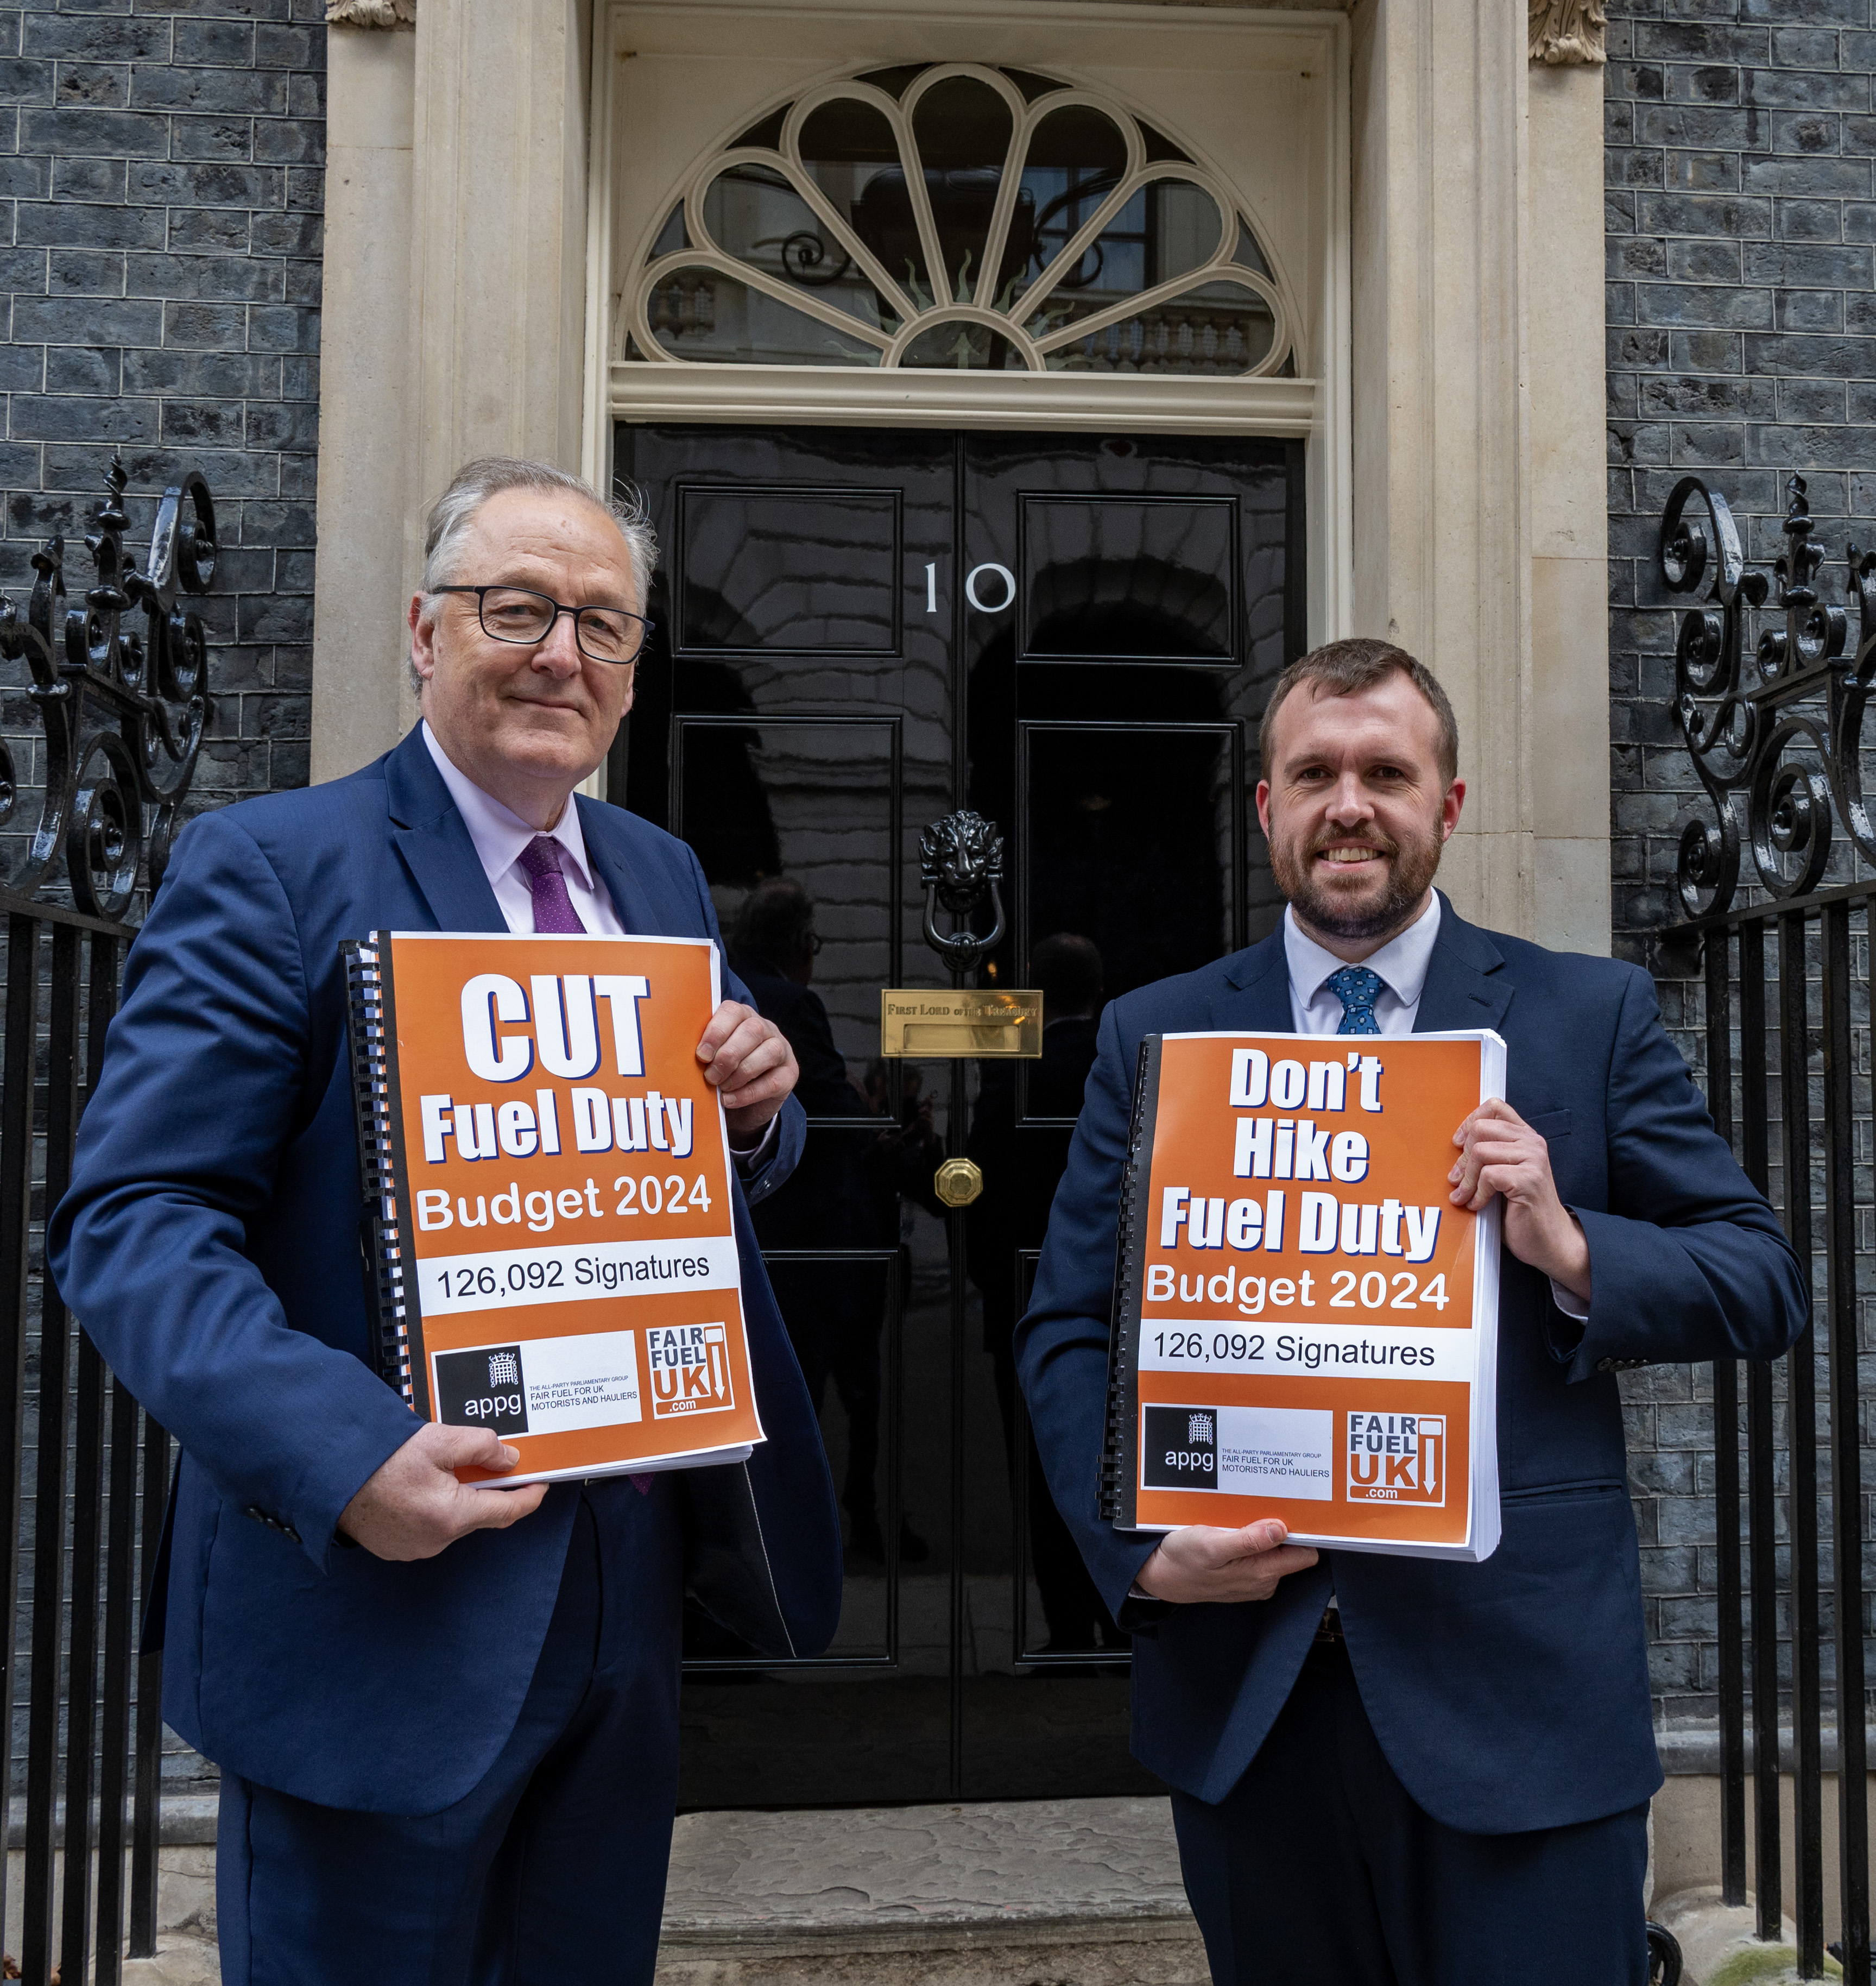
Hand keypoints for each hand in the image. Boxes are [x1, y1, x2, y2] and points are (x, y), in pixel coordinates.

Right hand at [338, 1422, 548, 1560]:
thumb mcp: (439, 1441)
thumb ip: (481, 1447)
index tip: (541, 1484)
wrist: (330, 1476)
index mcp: (451, 1516)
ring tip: (441, 1467)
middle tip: (484, 1460)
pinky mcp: (397, 1548)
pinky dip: (434, 1507)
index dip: (529, 1497)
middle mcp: (436, 1540)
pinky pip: (429, 1527)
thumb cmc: (379, 1459)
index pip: (507, 1511)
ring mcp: (414, 1548)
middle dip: (485, 1488)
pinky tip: (420, 1484)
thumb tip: (509, 1460)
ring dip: (456, 1496)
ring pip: (453, 1520)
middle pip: (479, 1513)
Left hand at [697, 1000, 798, 1140]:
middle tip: (709, 1076)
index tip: (701, 1054)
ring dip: (740, 1073)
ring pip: (768, 1052)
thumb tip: (675, 1054)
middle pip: (752, 1030)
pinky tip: (730, 1100)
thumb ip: (700, 1050)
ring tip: (721, 1088)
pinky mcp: (790, 1074)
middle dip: (728, 1056)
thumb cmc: (719, 1072)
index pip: (732, 1011)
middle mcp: (765, 1028)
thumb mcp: (708, 1057)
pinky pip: (773, 1081)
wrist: (742, 1102)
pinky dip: (748, 1093)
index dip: (716, 1032)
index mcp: (741, 1016)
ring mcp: (781, 1049)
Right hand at [1134, 1519, 1318, 1604]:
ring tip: (1244, 1515)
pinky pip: (1261, 1553)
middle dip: (1282, 1527)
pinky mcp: (1245, 1575)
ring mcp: (1255, 1579)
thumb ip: (1248, 1540)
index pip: (1305, 1554)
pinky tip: (1235, 1527)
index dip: (1304, 1532)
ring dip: (1265, 1531)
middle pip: (1292, 1549)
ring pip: (1276, 1550)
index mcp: (1262, 1573)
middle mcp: (1265, 1580)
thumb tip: (1280, 1529)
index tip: (1294, 1511)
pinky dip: (1253, 1539)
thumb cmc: (1183, 1560)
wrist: (1161, 1576)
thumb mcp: (1212, 1545)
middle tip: (1263, 1506)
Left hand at [1450, 1097, 1590, 1303]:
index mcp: (1526, 1137)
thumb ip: (1491, 1153)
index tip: (1458, 1143)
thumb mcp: (1505, 1173)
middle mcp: (1532, 1143)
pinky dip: (1477, 1193)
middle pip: (1481, 1128)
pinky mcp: (1528, 1179)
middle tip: (1457, 1179)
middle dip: (1463, 1156)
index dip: (1470, 1120)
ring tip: (1465, 1195)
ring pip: (1481, 1151)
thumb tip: (1456, 1144)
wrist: (1550, 1240)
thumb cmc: (1522, 1209)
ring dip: (1467, 1178)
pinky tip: (1478, 1205)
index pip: (1495, 1107)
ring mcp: (1533, 1160)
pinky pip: (1489, 1175)